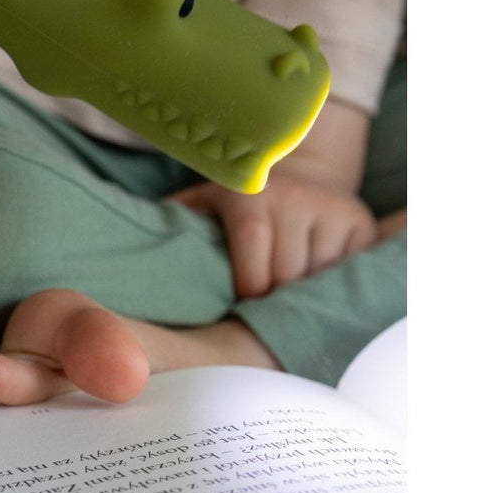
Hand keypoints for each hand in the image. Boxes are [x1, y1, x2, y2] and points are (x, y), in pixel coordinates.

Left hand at [171, 174, 377, 297]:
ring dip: (302, 296)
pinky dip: (331, 287)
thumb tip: (132, 248)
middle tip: (261, 312)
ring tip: (285, 299)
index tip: (240, 305)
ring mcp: (331, 208)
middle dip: (273, 299)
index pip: (253, 255)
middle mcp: (294, 196)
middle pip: (287, 273)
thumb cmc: (234, 208)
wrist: (294, 180)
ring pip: (319, 275)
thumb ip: (173, 225)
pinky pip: (348, 270)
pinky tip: (314, 286)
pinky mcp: (360, 223)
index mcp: (249, 195)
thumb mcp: (201, 206)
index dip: (248, 289)